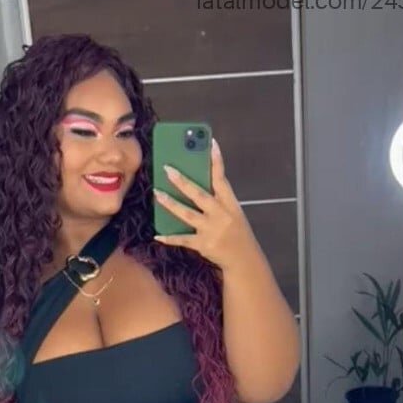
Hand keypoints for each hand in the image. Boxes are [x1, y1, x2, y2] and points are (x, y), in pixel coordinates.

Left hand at [152, 137, 256, 268]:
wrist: (245, 260)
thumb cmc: (237, 233)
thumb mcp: (234, 213)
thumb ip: (218, 200)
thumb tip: (194, 185)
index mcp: (230, 204)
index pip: (222, 179)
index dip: (216, 161)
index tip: (210, 143)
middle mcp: (221, 215)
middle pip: (199, 195)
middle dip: (182, 181)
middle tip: (167, 169)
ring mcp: (211, 230)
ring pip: (187, 214)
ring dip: (170, 203)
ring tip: (157, 193)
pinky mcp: (203, 245)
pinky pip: (183, 239)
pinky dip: (169, 238)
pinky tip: (157, 235)